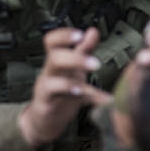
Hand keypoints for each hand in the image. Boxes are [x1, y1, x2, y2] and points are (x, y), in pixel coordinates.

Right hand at [19, 28, 111, 148]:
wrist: (44, 120)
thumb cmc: (59, 90)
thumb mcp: (73, 68)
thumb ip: (83, 50)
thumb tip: (93, 31)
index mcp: (55, 60)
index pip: (51, 41)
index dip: (64, 35)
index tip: (80, 34)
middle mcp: (49, 72)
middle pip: (54, 58)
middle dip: (75, 59)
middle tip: (96, 63)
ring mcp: (46, 90)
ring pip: (55, 82)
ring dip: (74, 84)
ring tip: (94, 83)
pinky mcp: (48, 106)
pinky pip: (65, 102)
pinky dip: (86, 99)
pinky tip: (105, 99)